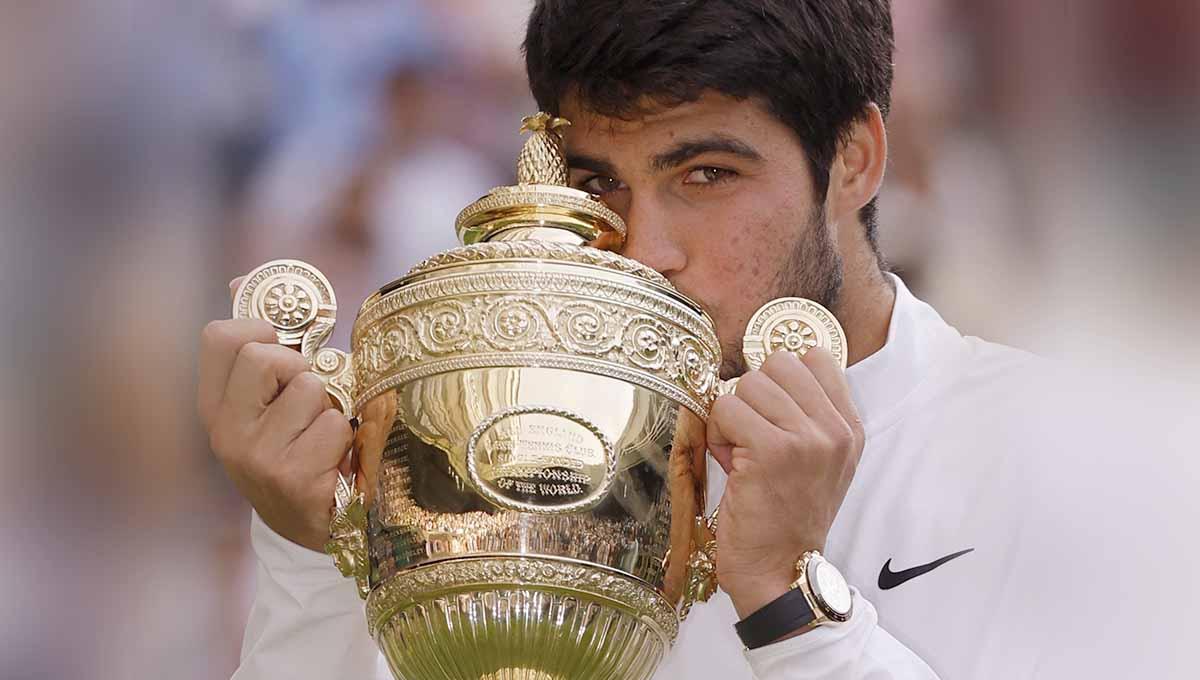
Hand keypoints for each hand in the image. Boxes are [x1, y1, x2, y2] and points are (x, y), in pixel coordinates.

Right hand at [196, 278, 352, 550]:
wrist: (310, 527)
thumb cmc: (296, 447)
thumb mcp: (267, 400)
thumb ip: (261, 343)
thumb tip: (240, 280)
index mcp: (215, 405)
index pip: (220, 336)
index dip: (261, 329)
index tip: (282, 349)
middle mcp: (226, 432)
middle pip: (266, 356)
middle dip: (302, 369)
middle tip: (308, 400)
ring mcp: (256, 458)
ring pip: (311, 389)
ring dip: (331, 408)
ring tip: (323, 436)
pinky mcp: (292, 479)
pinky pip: (335, 425)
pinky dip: (346, 438)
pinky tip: (335, 461)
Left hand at [708, 348, 864, 619]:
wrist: (781, 571)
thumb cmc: (786, 517)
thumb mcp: (817, 462)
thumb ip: (805, 415)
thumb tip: (763, 369)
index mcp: (850, 428)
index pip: (815, 357)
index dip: (780, 378)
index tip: (770, 413)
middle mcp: (835, 430)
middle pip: (778, 363)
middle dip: (753, 394)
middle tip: (751, 435)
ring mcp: (807, 438)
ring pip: (749, 383)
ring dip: (732, 416)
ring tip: (740, 452)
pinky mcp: (772, 450)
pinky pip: (727, 409)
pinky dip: (718, 433)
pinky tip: (730, 463)